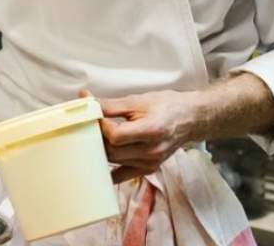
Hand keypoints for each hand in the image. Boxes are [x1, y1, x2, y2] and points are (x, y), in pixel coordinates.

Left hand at [80, 88, 197, 183]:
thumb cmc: (166, 106)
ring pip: (115, 162)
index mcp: (151, 131)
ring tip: (96, 136)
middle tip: (90, 126)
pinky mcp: (149, 168)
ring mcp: (150, 163)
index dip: (100, 126)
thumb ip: (110, 104)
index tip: (94, 116)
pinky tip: (100, 160)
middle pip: (112, 152)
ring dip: (102, 150)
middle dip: (97, 139)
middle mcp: (152, 151)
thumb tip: (85, 99)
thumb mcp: (138, 101)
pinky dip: (109, 169)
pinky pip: (123, 174)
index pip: (115, 136)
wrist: (189, 119)